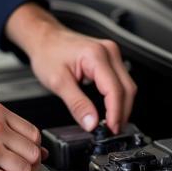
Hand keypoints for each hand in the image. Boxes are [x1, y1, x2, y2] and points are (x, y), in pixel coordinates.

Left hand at [4, 2, 135, 132]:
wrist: (44, 38)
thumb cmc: (47, 53)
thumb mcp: (58, 82)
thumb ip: (77, 104)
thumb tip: (91, 123)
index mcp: (96, 55)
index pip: (115, 90)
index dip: (115, 114)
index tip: (110, 130)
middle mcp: (109, 52)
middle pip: (127, 89)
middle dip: (121, 113)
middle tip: (111, 132)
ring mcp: (112, 54)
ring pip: (127, 86)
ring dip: (122, 107)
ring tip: (110, 124)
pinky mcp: (110, 59)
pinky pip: (121, 81)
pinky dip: (118, 98)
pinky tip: (110, 110)